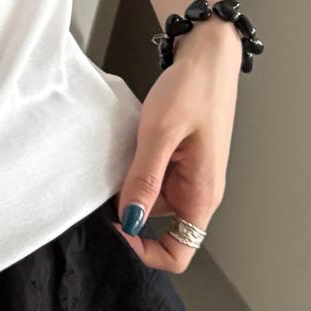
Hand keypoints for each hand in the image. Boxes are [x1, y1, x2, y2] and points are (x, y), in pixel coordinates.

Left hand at [110, 19, 241, 272]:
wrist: (207, 57)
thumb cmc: (193, 90)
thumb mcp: (161, 132)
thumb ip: (146, 178)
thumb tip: (130, 220)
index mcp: (202, 195)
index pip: (179, 253)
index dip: (145, 251)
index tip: (117, 227)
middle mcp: (197, 194)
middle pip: (157, 230)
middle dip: (128, 217)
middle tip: (104, 191)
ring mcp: (187, 179)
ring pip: (149, 204)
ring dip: (128, 191)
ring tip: (115, 162)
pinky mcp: (177, 163)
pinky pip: (150, 181)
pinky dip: (133, 173)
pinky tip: (124, 153)